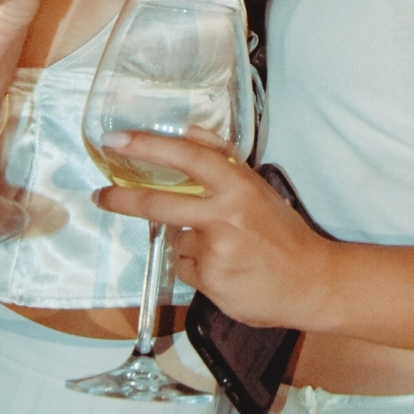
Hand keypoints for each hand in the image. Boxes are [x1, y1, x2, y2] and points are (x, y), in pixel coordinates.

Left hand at [94, 133, 333, 329]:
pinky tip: (226, 270)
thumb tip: (189, 131)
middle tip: (101, 195)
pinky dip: (199, 268)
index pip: (187, 157)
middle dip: (123, 199)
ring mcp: (215, 250)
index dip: (148, 146)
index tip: (117, 140)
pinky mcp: (210, 282)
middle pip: (159, 204)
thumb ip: (222, 159)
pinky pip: (186, 269)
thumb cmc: (283, 232)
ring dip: (189, 244)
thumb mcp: (257, 187)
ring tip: (226, 251)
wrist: (312, 281)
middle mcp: (224, 214)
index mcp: (238, 185)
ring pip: (176, 242)